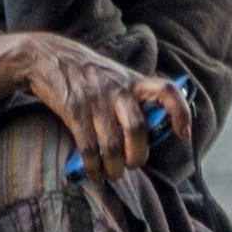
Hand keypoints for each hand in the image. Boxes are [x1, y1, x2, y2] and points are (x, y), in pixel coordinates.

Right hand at [12, 32, 191, 184]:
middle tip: (134, 164)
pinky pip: (89, 148)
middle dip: (138, 155)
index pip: (167, 92)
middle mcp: (118, 91)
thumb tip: (151, 132)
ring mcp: (95, 101)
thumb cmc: (89, 73)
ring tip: (114, 174)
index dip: (180, 113)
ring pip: (113, 144)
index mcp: (134, 82)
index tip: (183, 134)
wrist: (48, 57)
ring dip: (115, 167)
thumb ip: (135, 98)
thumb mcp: (118, 77)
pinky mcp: (74, 112)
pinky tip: (95, 174)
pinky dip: (93, 167)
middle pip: (137, 129)